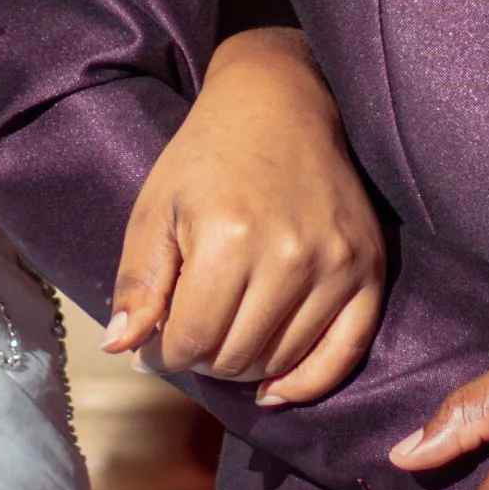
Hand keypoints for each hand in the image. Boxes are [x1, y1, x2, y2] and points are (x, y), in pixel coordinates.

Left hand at [104, 26, 384, 404]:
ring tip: (226, 334)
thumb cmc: (208, 153)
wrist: (282, 101)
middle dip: (203, 356)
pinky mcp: (369, 268)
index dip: (165, 354)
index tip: (155, 345)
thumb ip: (138, 281)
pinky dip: (306, 382)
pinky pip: (343, 354)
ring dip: (246, 364)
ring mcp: (336, 264)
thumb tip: (119, 347)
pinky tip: (274, 388)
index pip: (192, 341)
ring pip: (281, 361)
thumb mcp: (155, 206)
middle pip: (236, 357)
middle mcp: (289, 255)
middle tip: (192, 332)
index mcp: (228, 236)